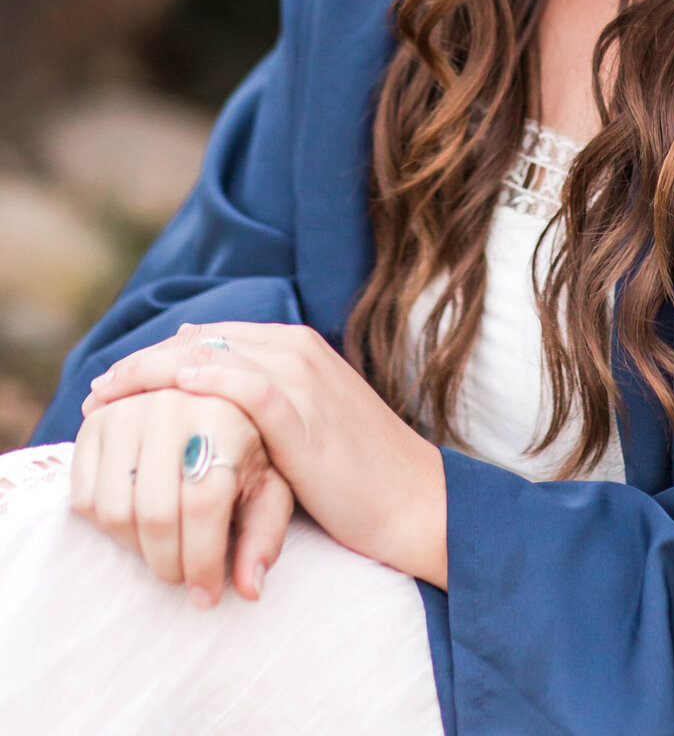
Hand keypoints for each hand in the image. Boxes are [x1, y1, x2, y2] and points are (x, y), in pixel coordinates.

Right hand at [72, 385, 293, 607]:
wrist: (202, 404)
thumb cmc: (240, 454)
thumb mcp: (266, 488)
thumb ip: (264, 536)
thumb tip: (250, 589)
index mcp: (223, 419)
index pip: (203, 505)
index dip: (203, 561)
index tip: (207, 596)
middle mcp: (171, 408)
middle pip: (156, 513)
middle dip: (169, 564)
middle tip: (181, 576)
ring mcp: (127, 413)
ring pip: (115, 511)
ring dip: (137, 549)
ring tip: (161, 548)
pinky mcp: (93, 426)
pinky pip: (84, 500)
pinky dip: (106, 528)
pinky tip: (136, 522)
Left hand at [83, 322, 447, 588]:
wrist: (413, 498)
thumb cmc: (355, 470)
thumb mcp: (302, 423)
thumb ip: (259, 400)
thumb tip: (199, 382)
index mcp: (295, 347)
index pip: (208, 337)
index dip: (155, 358)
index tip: (113, 385)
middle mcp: (296, 351)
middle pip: (202, 340)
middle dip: (143, 365)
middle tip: (98, 393)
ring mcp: (304, 379)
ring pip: (216, 356)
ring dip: (157, 374)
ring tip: (112, 398)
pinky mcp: (308, 415)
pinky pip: (252, 386)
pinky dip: (213, 379)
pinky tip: (178, 386)